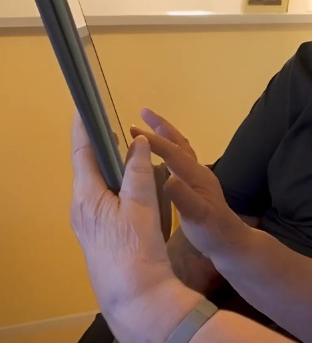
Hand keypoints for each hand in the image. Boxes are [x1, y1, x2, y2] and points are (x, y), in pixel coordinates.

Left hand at [70, 112, 197, 339]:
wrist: (136, 294)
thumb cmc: (135, 249)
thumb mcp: (141, 206)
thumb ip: (139, 171)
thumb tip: (137, 143)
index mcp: (86, 195)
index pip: (81, 151)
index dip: (83, 126)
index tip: (83, 105)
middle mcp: (82, 206)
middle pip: (89, 166)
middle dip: (100, 144)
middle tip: (114, 122)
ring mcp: (90, 221)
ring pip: (100, 183)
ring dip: (113, 165)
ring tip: (130, 148)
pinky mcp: (103, 232)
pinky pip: (108, 197)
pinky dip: (120, 183)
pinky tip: (137, 183)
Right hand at [130, 111, 250, 259]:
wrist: (230, 242)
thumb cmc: (213, 231)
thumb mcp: (197, 217)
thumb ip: (184, 198)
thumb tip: (168, 179)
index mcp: (196, 176)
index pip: (173, 152)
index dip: (154, 141)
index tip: (133, 132)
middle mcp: (198, 171)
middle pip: (179, 142)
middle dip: (161, 127)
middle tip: (142, 112)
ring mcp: (198, 177)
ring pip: (180, 149)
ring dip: (164, 135)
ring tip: (147, 127)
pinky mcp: (195, 185)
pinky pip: (178, 160)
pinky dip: (166, 150)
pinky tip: (156, 156)